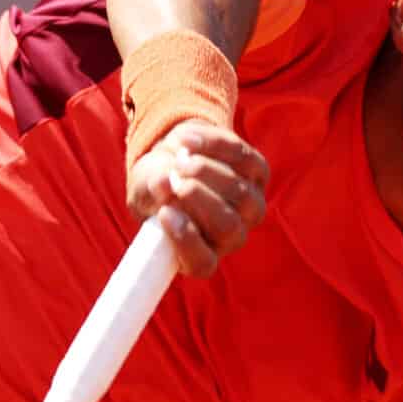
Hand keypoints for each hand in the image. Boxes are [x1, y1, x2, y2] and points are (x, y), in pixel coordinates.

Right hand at [127, 121, 269, 277]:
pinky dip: (214, 146)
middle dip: (201, 200)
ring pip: (240, 193)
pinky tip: (187, 139)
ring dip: (208, 170)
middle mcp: (231, 236)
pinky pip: (243, 159)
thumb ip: (152, 193)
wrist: (174, 158)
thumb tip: (163, 184)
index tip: (164, 213)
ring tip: (179, 156)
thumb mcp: (144, 193)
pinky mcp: (258, 172)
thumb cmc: (156, 188)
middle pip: (228, 227)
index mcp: (200, 254)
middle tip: (176, 177)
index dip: (185, 241)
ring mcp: (250, 205)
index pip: (202, 263)